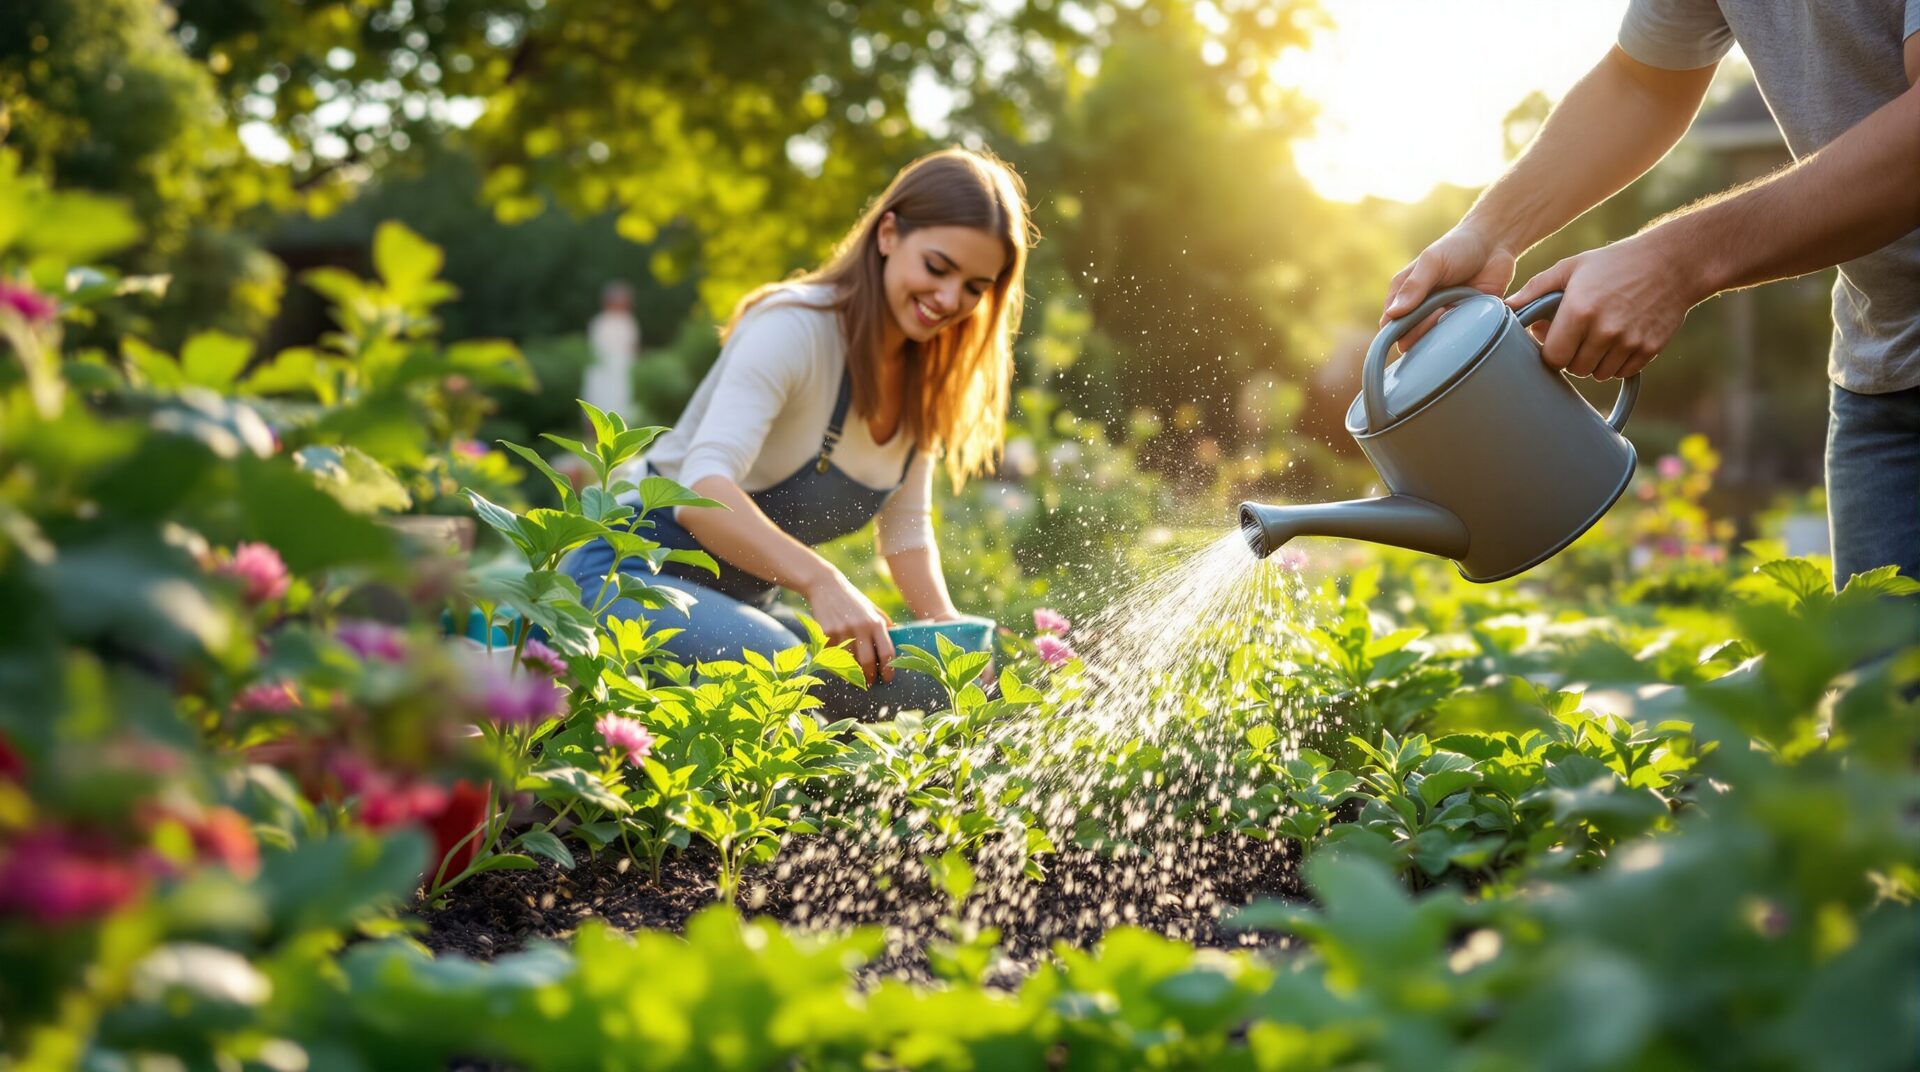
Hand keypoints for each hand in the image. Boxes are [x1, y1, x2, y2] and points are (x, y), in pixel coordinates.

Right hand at [801, 568, 894, 684]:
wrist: (826, 586)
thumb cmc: (853, 601)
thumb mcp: (872, 610)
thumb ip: (884, 626)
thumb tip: (897, 643)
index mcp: (875, 622)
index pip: (887, 652)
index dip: (889, 669)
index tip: (887, 678)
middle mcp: (860, 627)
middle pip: (868, 662)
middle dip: (870, 676)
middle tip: (870, 682)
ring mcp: (842, 630)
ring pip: (850, 661)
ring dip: (853, 673)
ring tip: (855, 676)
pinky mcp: (826, 633)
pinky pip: (833, 655)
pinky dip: (836, 662)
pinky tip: (839, 663)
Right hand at [1381, 225, 1517, 351]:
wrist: (1495, 243)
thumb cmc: (1457, 247)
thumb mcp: (1432, 262)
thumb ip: (1413, 287)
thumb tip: (1392, 314)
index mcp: (1405, 293)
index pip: (1390, 323)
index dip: (1396, 329)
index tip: (1411, 321)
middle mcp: (1421, 308)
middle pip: (1410, 336)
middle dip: (1420, 331)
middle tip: (1437, 313)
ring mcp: (1443, 316)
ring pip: (1433, 341)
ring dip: (1439, 333)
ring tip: (1451, 310)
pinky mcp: (1464, 320)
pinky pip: (1457, 337)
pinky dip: (1459, 333)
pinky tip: (1465, 318)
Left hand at [1506, 230, 1699, 380]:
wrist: (1673, 262)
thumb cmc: (1615, 262)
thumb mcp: (1571, 267)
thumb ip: (1536, 288)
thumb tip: (1506, 306)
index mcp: (1579, 310)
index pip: (1552, 357)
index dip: (1550, 351)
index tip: (1553, 340)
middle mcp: (1604, 330)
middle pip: (1574, 368)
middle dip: (1571, 356)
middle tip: (1577, 336)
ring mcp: (1629, 342)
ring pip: (1598, 374)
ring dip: (1594, 361)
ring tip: (1599, 335)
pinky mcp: (1649, 349)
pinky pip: (1622, 371)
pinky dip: (1617, 362)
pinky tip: (1619, 338)